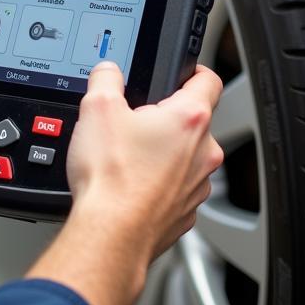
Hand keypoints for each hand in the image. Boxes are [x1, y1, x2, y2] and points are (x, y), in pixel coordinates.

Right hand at [29, 61, 223, 304]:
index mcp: (188, 119)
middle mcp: (202, 152)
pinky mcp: (184, 213)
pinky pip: (174, 188)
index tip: (183, 70)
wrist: (111, 234)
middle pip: (191, 121)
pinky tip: (128, 184)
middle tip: (131, 120)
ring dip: (161, 152)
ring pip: (184, 157)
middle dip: (164, 117)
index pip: (207, 79)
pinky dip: (156, 184)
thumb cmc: (111, 177)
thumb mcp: (97, 108)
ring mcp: (197, 186)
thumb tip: (108, 71)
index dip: (193, 69)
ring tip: (125, 156)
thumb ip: (106, 78)